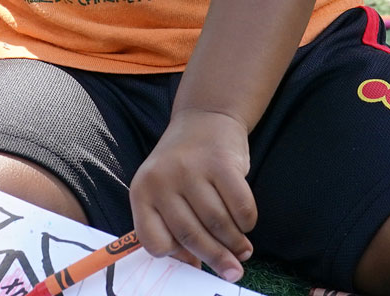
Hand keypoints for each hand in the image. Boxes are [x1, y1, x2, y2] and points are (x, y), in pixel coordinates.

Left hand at [128, 109, 256, 283]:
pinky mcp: (221, 162)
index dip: (174, 255)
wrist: (205, 118)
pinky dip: (247, 222)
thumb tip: (195, 266)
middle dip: (215, 258)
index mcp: (142, 191)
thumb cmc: (184, 167)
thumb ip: (172, 226)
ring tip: (243, 250)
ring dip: (235, 244)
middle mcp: (162, 179)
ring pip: (218, 224)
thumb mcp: (165, 191)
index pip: (152, 240)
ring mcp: (191, 169)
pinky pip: (240, 207)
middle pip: (190, 236)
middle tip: (232, 271)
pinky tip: (246, 223)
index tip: (193, 261)